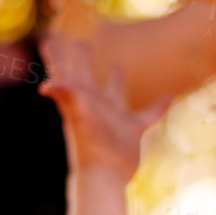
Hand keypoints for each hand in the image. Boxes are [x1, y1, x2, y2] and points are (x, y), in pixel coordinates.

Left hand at [38, 35, 169, 180]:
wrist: (104, 176)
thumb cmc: (90, 146)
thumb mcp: (78, 114)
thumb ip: (66, 94)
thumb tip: (44, 86)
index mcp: (80, 98)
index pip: (66, 71)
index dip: (58, 56)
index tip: (48, 38)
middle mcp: (95, 105)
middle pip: (87, 76)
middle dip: (83, 59)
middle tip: (81, 41)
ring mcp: (114, 118)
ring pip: (115, 93)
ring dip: (115, 80)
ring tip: (118, 65)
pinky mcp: (132, 131)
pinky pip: (150, 115)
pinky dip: (160, 106)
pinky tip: (171, 96)